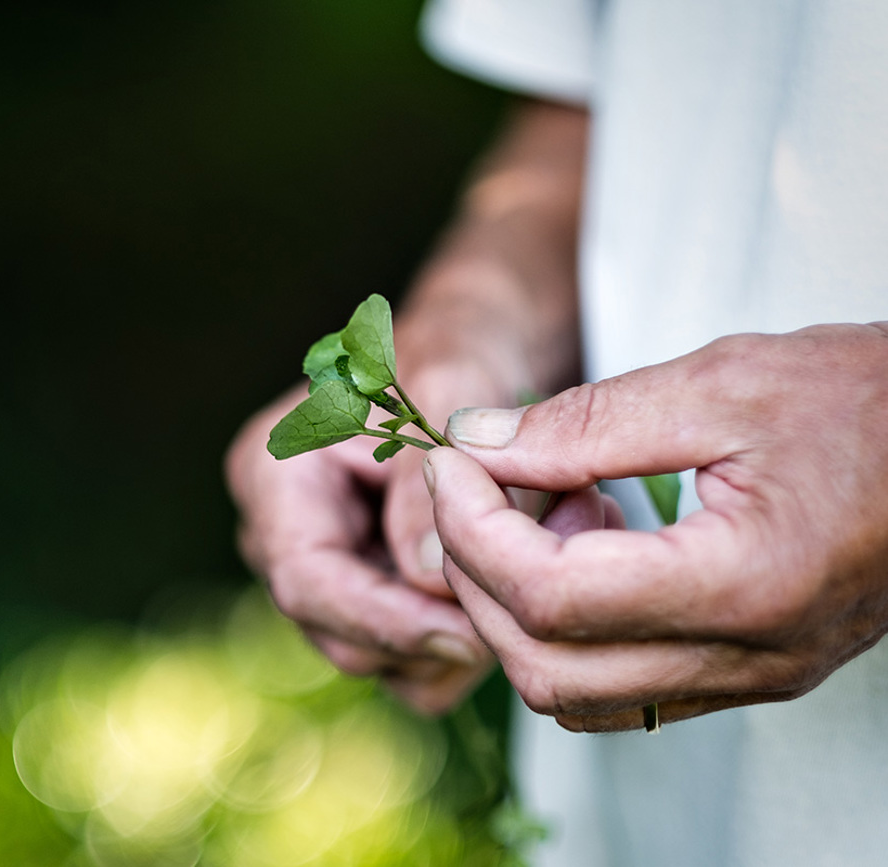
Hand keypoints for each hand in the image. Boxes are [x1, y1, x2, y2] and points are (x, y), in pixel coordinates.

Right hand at [225, 370, 501, 714]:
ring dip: (449, 645)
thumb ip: (425, 477)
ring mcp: (325, 570)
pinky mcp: (367, 596)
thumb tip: (424, 576)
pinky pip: (406, 658)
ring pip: (377, 658)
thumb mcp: (446, 385)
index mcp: (274, 476)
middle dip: (425, 638)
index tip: (468, 636)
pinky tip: (504, 597)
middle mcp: (283, 533)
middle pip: (339, 634)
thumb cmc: (455, 351)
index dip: (384, 621)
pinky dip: (457, 644)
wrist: (479, 352)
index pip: (307, 580)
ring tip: (520, 592)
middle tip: (514, 621)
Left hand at [424, 323, 887, 730]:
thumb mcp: (721, 385)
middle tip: (474, 483)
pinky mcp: (745, 672)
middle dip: (476, 575)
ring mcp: (749, 679)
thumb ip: (584, 423)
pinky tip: (589, 535)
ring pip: (573, 693)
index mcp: (744, 586)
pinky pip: (617, 684)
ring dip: (517, 605)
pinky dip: (565, 623)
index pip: (551, 598)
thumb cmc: (867, 403)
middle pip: (544, 667)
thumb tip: (475, 442)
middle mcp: (747, 659)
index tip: (449, 459)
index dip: (472, 528)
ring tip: (549, 501)